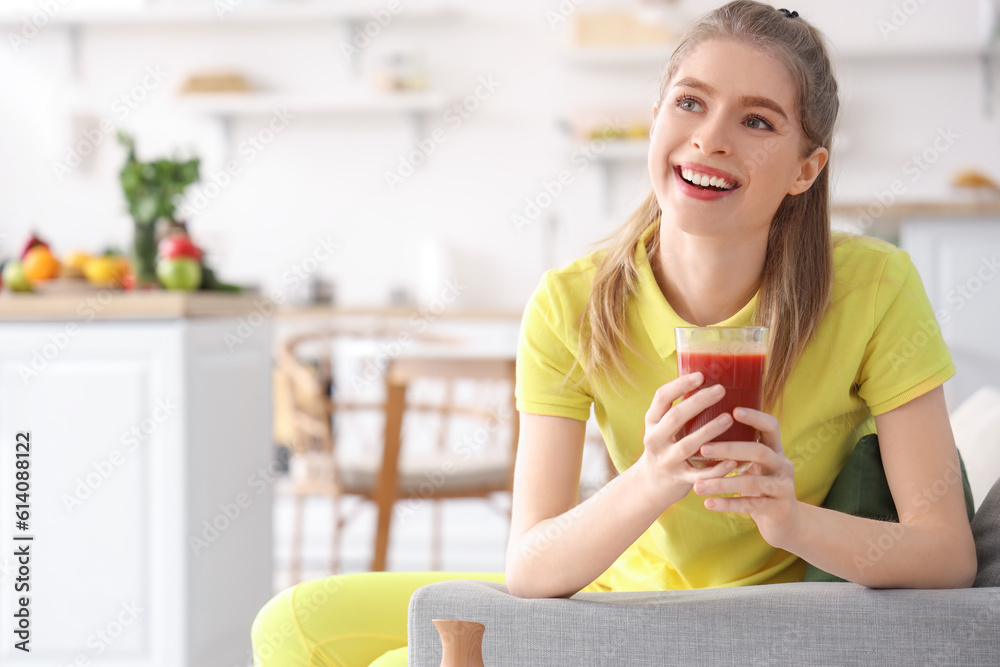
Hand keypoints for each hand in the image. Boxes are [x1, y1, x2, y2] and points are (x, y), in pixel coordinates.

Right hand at [636, 373, 742, 509]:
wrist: (651, 484)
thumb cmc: (666, 447)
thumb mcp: (662, 427)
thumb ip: (678, 409)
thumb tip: (708, 380)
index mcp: (652, 422)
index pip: (661, 397)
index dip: (680, 385)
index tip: (700, 375)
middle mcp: (655, 439)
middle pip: (675, 417)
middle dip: (698, 402)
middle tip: (721, 390)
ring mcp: (666, 460)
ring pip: (687, 445)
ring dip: (708, 431)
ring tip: (728, 418)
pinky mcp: (679, 479)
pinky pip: (699, 474)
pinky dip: (716, 469)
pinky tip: (733, 461)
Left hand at [691, 407, 802, 548]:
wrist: (785, 522)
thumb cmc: (760, 485)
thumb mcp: (755, 465)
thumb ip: (740, 448)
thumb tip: (705, 424)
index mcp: (776, 450)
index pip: (771, 426)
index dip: (755, 417)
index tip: (733, 410)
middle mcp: (783, 465)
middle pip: (759, 452)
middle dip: (730, 449)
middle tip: (703, 449)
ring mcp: (783, 488)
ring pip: (752, 483)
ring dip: (722, 483)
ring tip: (697, 487)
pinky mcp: (779, 509)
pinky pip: (750, 505)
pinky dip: (728, 504)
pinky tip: (708, 503)